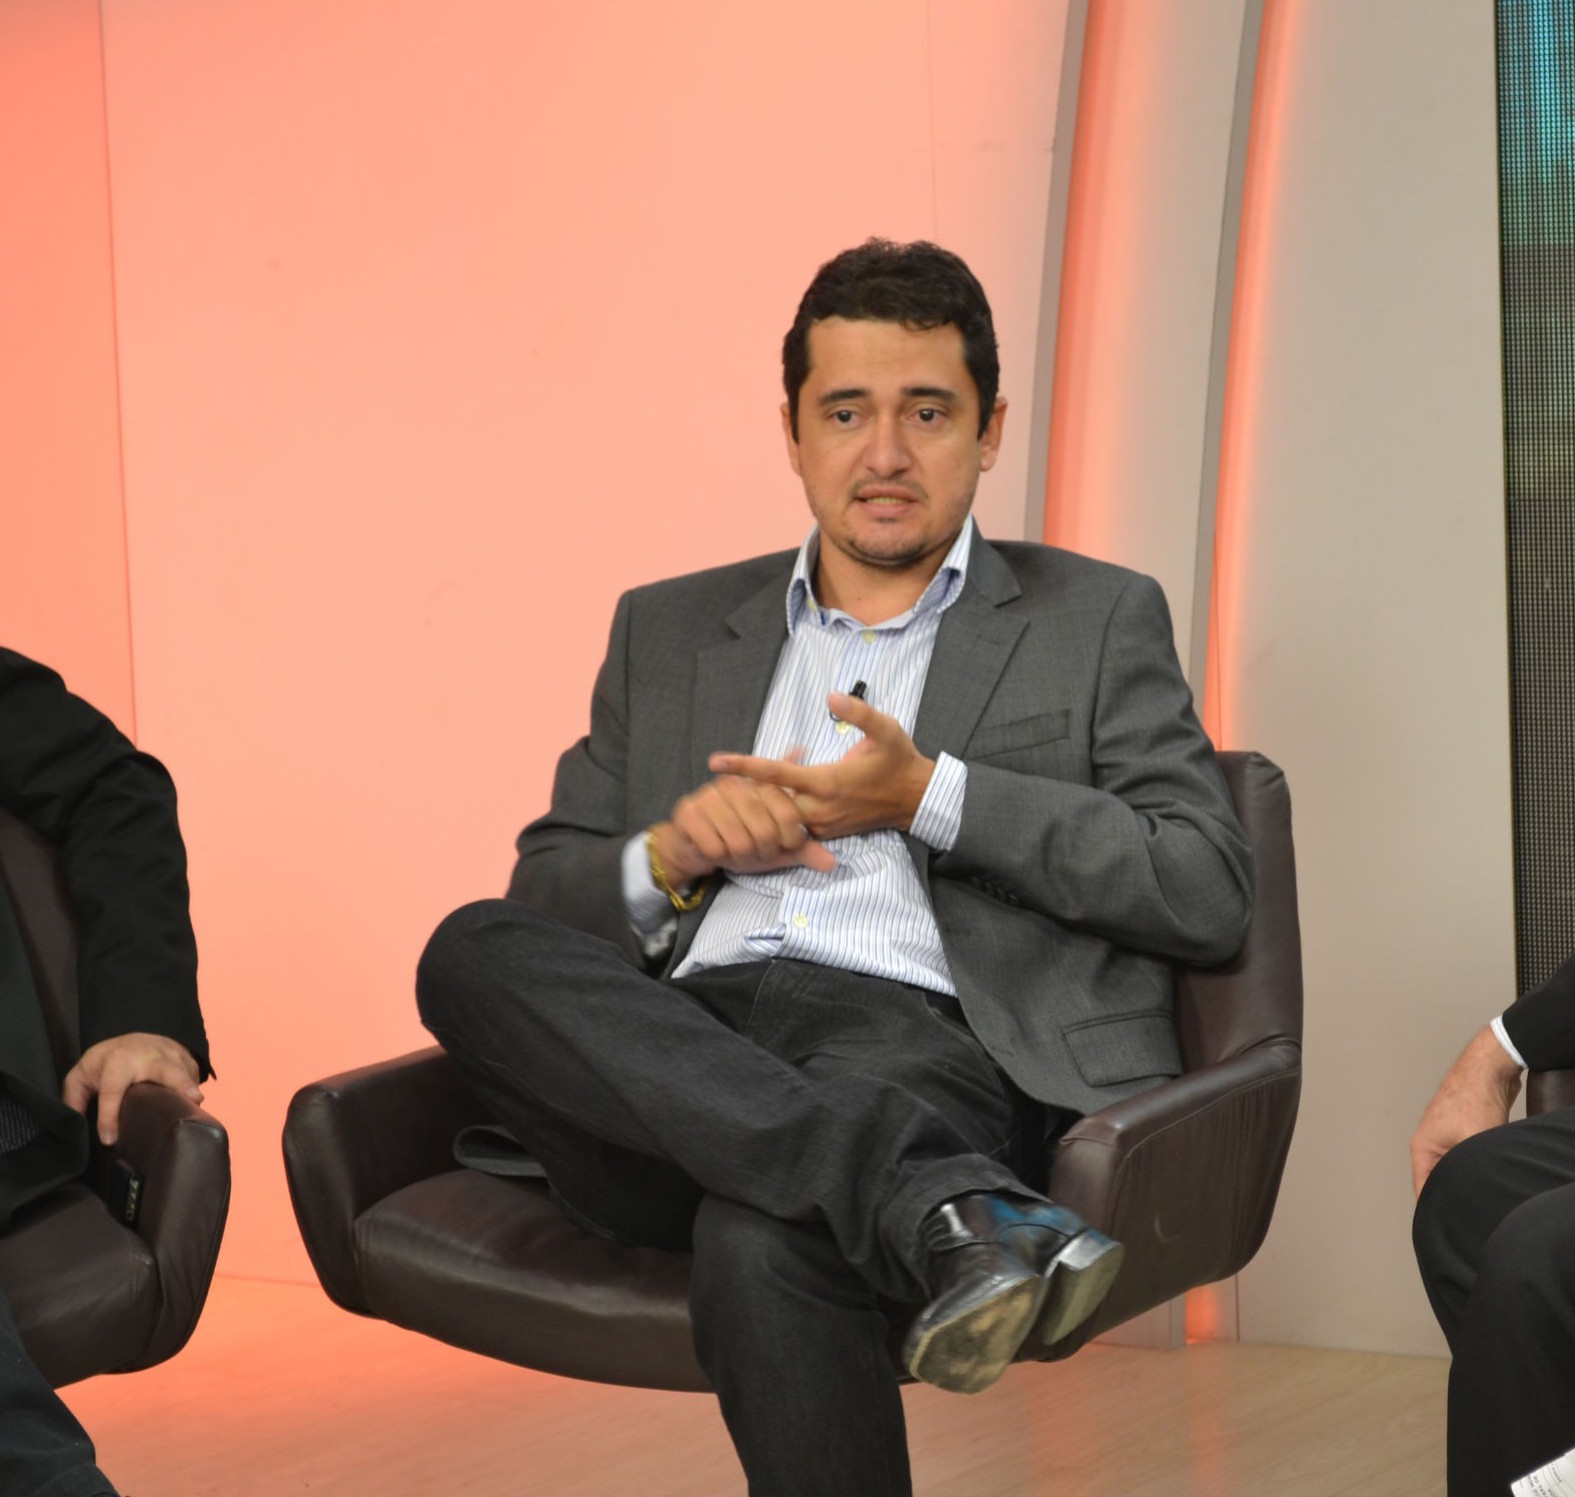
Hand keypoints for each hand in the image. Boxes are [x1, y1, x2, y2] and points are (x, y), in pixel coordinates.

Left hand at [62, 1032, 203, 1145]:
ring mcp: (170, 1053)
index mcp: (117, 1061)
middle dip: (179, 1083)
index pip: (113, 1091)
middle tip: (193, 1099)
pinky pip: (194, 1073)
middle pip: (166, 1069)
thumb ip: (74, 1100)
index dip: (110, 1117)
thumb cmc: (105, 1062)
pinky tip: (190, 1101)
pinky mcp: (185, 1056)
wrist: (130, 1039)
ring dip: (191, 1088)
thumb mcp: (81, 1076)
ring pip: (185, 1071)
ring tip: (196, 1107)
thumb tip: (76, 1127)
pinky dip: (193, 1087)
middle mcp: (147, 1055)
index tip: (110, 1140)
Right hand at [654, 769, 835, 886]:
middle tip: (755, 850)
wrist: (694, 846)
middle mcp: (736, 785)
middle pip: (766, 832)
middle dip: (763, 851)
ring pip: (740, 843)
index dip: (791, 838)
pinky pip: (716, 848)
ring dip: (740, 856)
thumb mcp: (776, 846)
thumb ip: (803, 850)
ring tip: (735, 849)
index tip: (783, 843)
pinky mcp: (690, 813)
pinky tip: (716, 850)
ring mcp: (710, 797)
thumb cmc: (740, 842)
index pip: (790, 814)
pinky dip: (719, 857)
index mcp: (761, 785)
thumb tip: (832, 863)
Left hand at [708, 692, 934, 841]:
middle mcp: (820, 808)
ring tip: (744, 785)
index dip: (744, 766)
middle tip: (725, 774)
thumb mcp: (886, 728)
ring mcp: (823, 823)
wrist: (917, 799)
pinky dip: (779, 810)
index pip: (775, 774)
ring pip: (779, 816)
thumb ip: (858, 711)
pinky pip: (793, 823)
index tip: (716, 762)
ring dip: (762, 800)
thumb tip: (831, 697)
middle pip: (768, 801)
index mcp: (827, 782)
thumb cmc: (899, 761)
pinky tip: (774, 795)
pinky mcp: (827, 831)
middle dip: (745, 789)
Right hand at [1410, 1024, 1522, 1195]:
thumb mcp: (1474, 1144)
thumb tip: (1473, 1196)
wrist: (1488, 1069)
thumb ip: (1470, 1172)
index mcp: (1422, 1146)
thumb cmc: (1474, 1099)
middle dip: (1451, 1193)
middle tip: (1466, 1211)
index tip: (1443, 1225)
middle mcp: (1429, 1142)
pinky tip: (1486, 1171)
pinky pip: (1464, 1156)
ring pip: (1452, 1167)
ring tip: (1476, 1189)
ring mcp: (1445, 1135)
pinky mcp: (1462, 1130)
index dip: (1433, 1208)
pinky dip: (1473, 1165)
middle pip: (1436, 1178)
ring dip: (1463, 1177)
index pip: (1423, 1188)